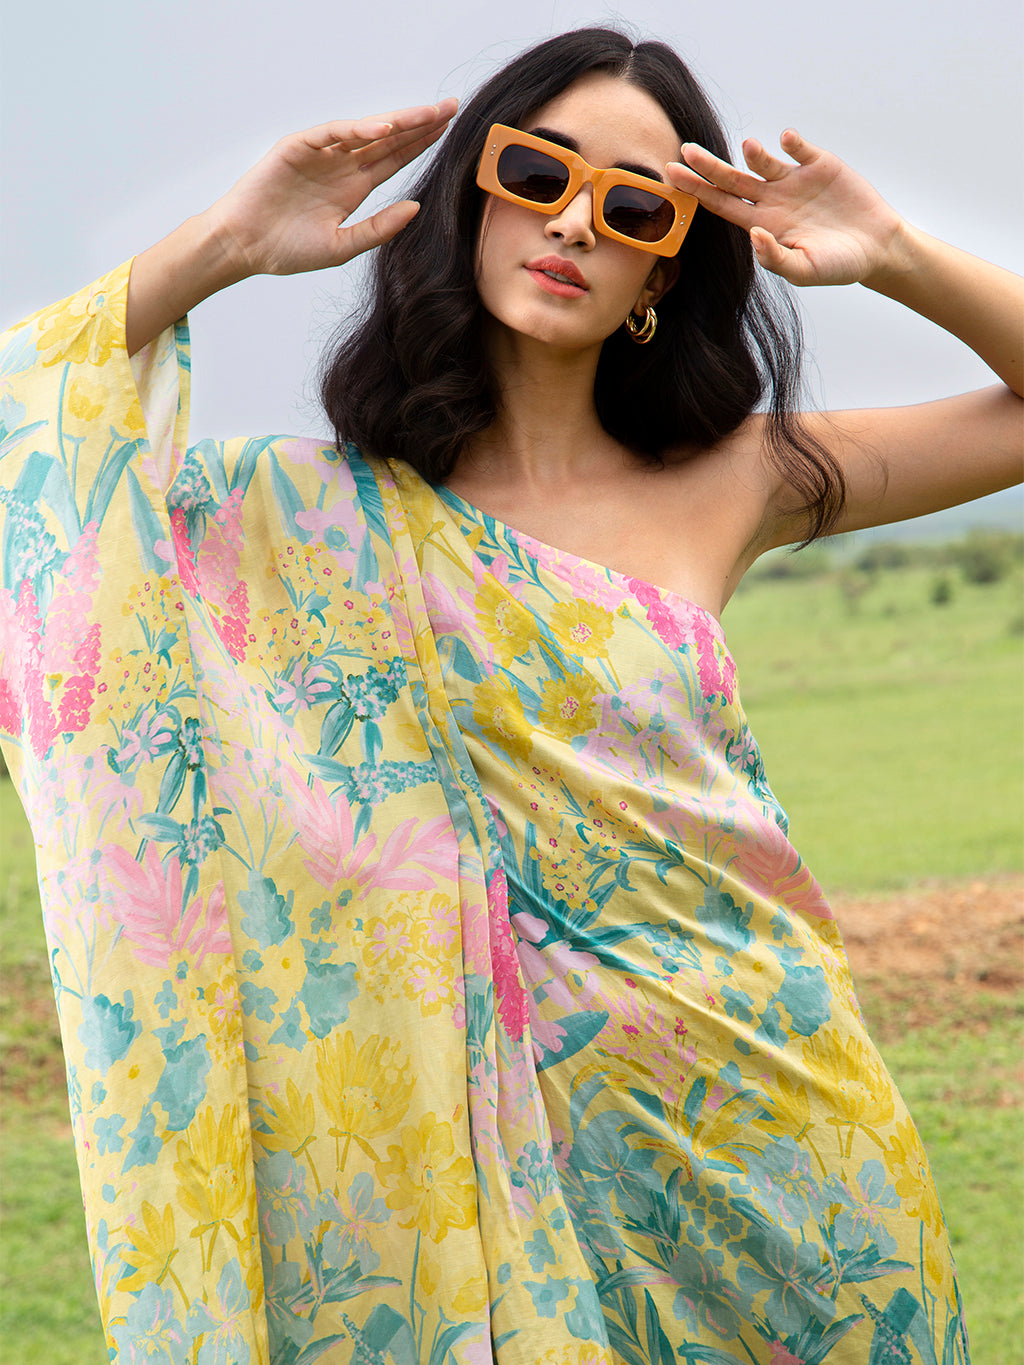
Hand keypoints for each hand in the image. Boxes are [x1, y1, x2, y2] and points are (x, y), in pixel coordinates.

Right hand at [204, 100, 458, 277]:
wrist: (245, 247)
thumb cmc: (288, 250)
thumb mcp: (342, 246)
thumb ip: (379, 228)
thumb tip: (417, 207)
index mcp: (353, 187)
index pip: (395, 159)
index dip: (421, 144)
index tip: (449, 131)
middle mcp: (341, 165)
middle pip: (388, 139)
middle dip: (418, 123)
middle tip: (451, 108)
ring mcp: (321, 154)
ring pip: (365, 130)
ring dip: (396, 121)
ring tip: (427, 113)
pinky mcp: (298, 147)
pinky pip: (332, 133)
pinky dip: (356, 128)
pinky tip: (384, 127)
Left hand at [666, 131, 905, 287]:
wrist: (877, 248)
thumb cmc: (839, 266)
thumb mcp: (806, 270)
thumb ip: (777, 258)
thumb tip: (754, 236)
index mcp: (764, 224)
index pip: (722, 205)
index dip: (697, 191)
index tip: (672, 176)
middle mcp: (773, 199)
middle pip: (732, 180)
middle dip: (708, 167)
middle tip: (684, 150)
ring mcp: (795, 181)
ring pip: (764, 163)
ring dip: (754, 154)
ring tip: (748, 148)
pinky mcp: (820, 165)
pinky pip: (801, 150)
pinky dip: (793, 143)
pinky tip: (786, 140)